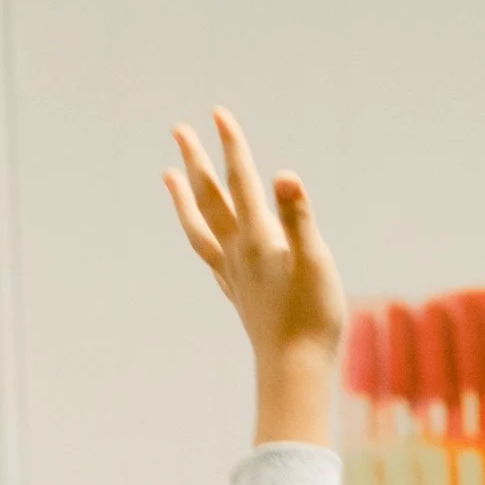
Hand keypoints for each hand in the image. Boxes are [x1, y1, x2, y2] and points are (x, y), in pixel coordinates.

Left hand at [164, 107, 344, 448]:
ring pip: (199, 227)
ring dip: (183, 198)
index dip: (231, 145)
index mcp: (258, 238)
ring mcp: (234, 275)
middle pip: (211, 198)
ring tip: (168, 175)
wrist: (294, 371)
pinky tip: (199, 234)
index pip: (241, 181)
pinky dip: (200, 238)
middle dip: (196, 161)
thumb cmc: (313, 318)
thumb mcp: (316, 261)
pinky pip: (210, 258)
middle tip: (179, 130)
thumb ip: (299, 216)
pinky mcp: (239, 296)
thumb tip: (284, 175)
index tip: (218, 113)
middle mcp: (239, 252)